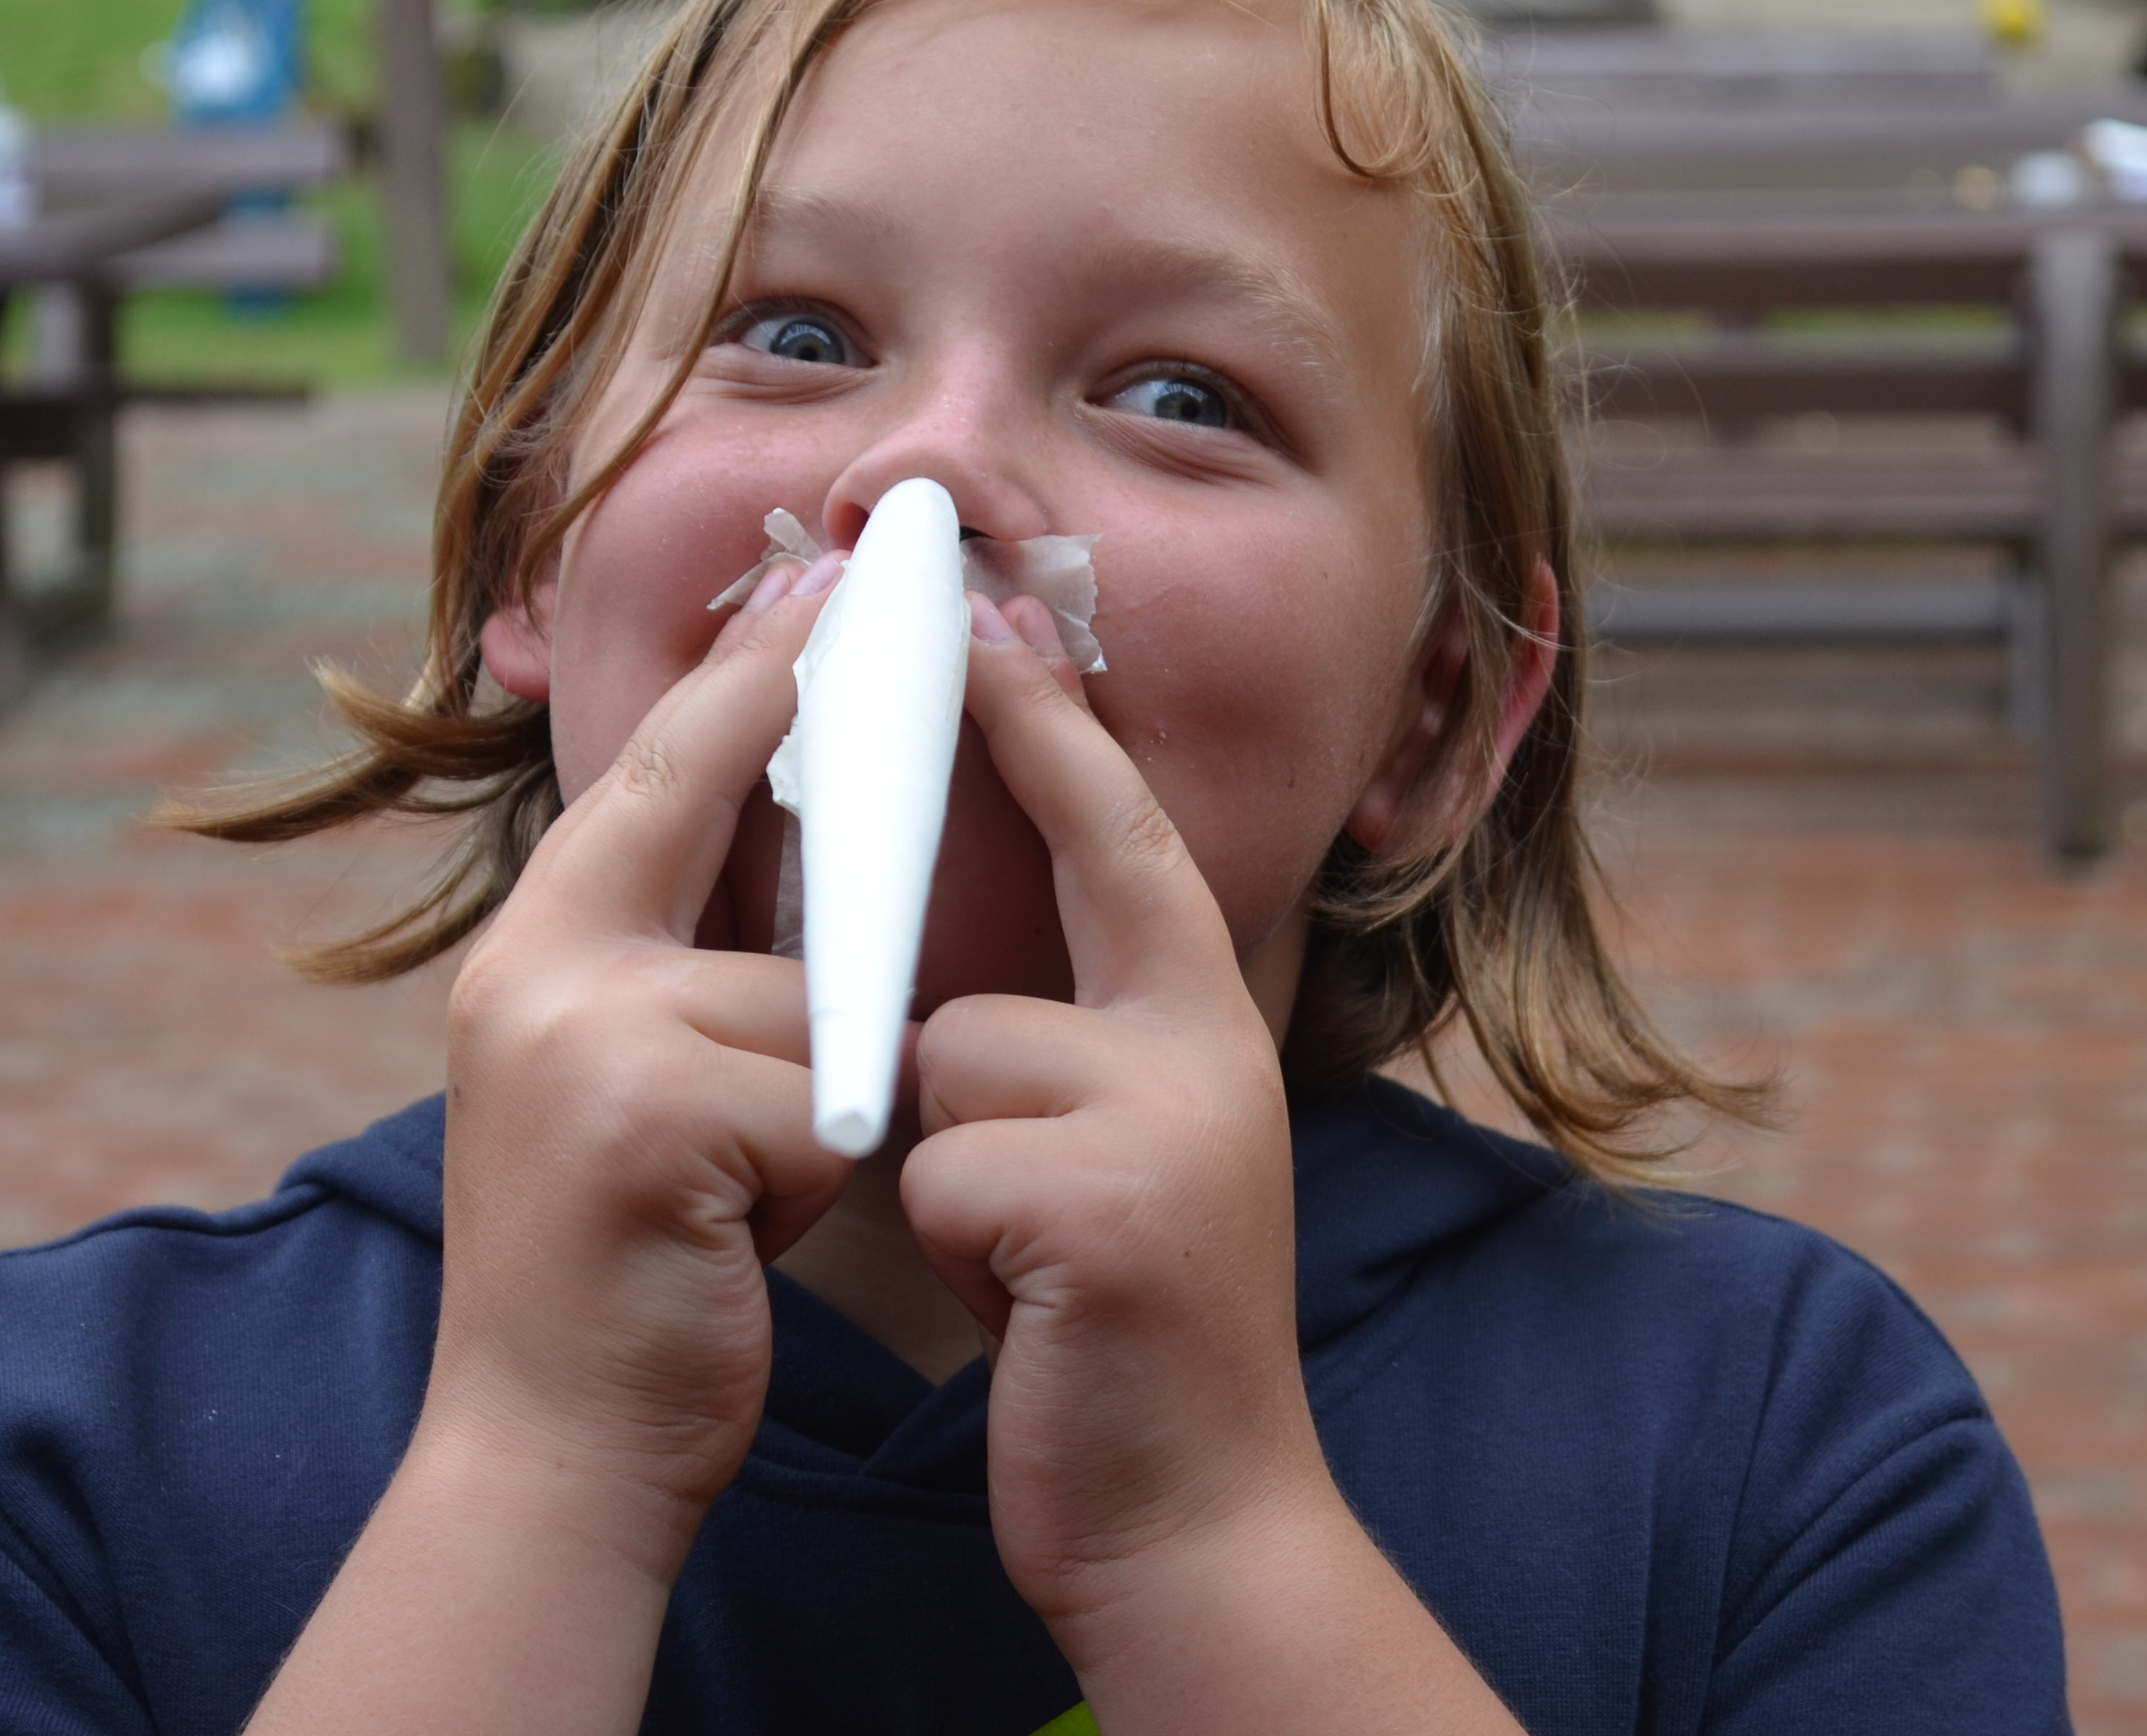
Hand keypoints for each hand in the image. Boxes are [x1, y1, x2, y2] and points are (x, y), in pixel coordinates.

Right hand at [421, 562, 856, 1560]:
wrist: (548, 1464)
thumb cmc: (625, 1282)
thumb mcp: (635, 1096)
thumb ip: (687, 980)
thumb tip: (810, 872)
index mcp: (534, 957)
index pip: (655, 775)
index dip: (739, 674)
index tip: (813, 578)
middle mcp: (535, 972)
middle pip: (698, 798)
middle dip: (783, 698)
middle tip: (869, 581)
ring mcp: (578, 1038)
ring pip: (798, 994)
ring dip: (812, 1097)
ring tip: (737, 1200)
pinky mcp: (644, 1118)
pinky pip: (808, 1095)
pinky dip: (808, 1173)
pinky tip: (738, 1244)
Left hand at [900, 597, 1531, 1735]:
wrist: (1202, 1519)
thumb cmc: (1117, 1331)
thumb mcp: (1116, 1156)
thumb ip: (1064, 1051)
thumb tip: (941, 986)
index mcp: (1206, 1025)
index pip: (1118, 838)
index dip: (1046, 730)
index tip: (977, 626)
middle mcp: (1203, 1049)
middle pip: (987, 981)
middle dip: (943, 1051)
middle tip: (961, 1093)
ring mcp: (1167, 1124)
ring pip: (948, 1074)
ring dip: (949, 1179)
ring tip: (1025, 1265)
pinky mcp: (1109, 1207)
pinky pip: (943, 1170)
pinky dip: (956, 1245)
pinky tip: (1028, 1308)